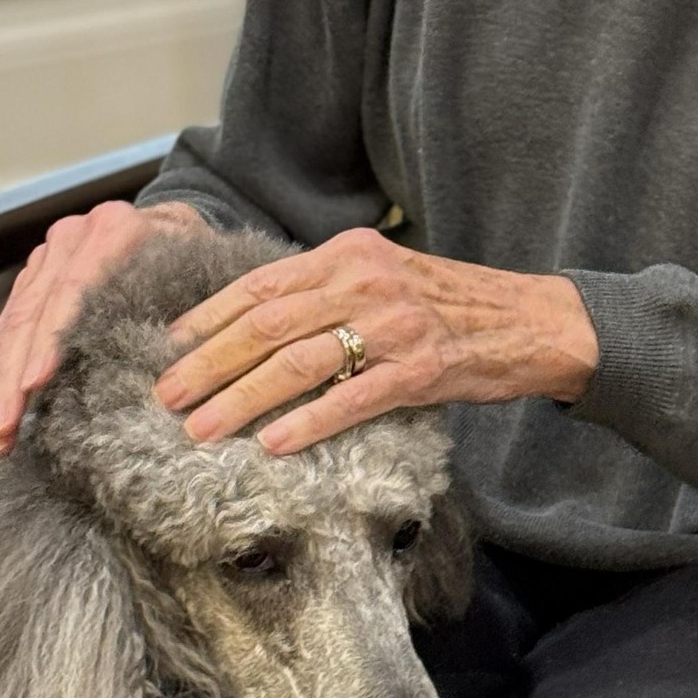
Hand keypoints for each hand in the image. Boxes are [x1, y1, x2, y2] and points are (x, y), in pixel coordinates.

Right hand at [0, 198, 206, 455]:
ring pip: (10, 325)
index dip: (51, 338)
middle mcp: (71, 238)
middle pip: (32, 312)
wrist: (176, 226)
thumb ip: (186, 307)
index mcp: (114, 229)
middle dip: (12, 376)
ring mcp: (46, 258)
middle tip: (4, 428)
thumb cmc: (196, 259)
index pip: (72, 288)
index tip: (35, 384)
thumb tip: (172, 367)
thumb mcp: (203, 272)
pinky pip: (3, 331)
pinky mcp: (32, 280)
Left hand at [154, 226, 599, 454]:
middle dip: (207, 361)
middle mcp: (365, 281)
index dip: (208, 315)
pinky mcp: (420, 370)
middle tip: (165, 394)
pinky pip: (350, 399)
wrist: (531, 320)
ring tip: (200, 428)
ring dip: (240, 398)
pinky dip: (307, 422)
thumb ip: (325, 288)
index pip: (261, 284)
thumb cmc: (448, 303)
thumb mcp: (383, 275)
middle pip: (266, 324)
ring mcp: (393, 326)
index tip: (168, 344)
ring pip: (297, 362)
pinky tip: (273, 444)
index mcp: (348, 253)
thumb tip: (253, 321)